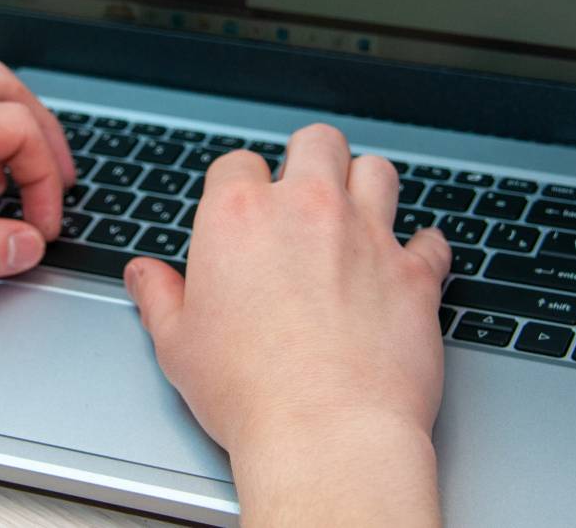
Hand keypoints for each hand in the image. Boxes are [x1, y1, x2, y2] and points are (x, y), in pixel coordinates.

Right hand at [124, 124, 450, 526]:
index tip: (243, 211)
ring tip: (358, 213)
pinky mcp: (414, 272)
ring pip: (377, 171)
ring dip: (366, 186)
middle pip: (317, 142)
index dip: (239, 185)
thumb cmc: (249, 393)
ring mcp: (367, 235)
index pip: (238, 164)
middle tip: (305, 192)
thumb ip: (160, 298)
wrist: (326, 433)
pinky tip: (410, 262)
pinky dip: (422, 249)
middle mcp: (307, 209)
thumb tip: (144, 275)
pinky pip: (431, 240)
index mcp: (240, 216)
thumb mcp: (179, 346)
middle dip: (310, 159)